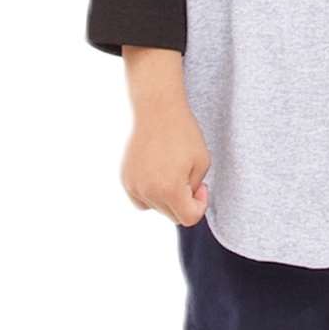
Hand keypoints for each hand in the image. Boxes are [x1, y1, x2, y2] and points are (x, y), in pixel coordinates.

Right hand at [121, 102, 212, 227]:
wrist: (158, 110)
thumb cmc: (184, 133)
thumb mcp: (202, 162)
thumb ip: (196, 189)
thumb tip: (184, 201)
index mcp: (170, 190)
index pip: (188, 218)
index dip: (200, 205)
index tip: (201, 187)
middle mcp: (148, 192)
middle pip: (172, 215)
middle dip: (184, 201)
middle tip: (189, 177)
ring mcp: (134, 186)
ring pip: (156, 208)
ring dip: (167, 198)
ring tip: (173, 172)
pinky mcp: (126, 178)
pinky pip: (140, 199)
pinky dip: (151, 193)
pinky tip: (159, 174)